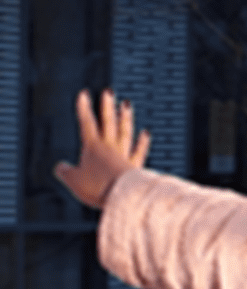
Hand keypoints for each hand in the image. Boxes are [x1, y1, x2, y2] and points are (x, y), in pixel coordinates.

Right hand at [54, 89, 150, 208]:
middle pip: (109, 123)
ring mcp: (124, 155)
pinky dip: (143, 142)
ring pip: (125, 132)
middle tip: (109, 91)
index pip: (87, 123)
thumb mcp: (73, 181)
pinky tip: (145, 133)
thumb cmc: (97, 188)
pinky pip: (139, 151)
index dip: (84, 108)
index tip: (84, 94)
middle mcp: (110, 148)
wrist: (123, 197)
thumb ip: (65, 172)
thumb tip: (59, 167)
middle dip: (107, 106)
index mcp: (93, 148)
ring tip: (127, 104)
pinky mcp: (136, 167)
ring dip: (126, 118)